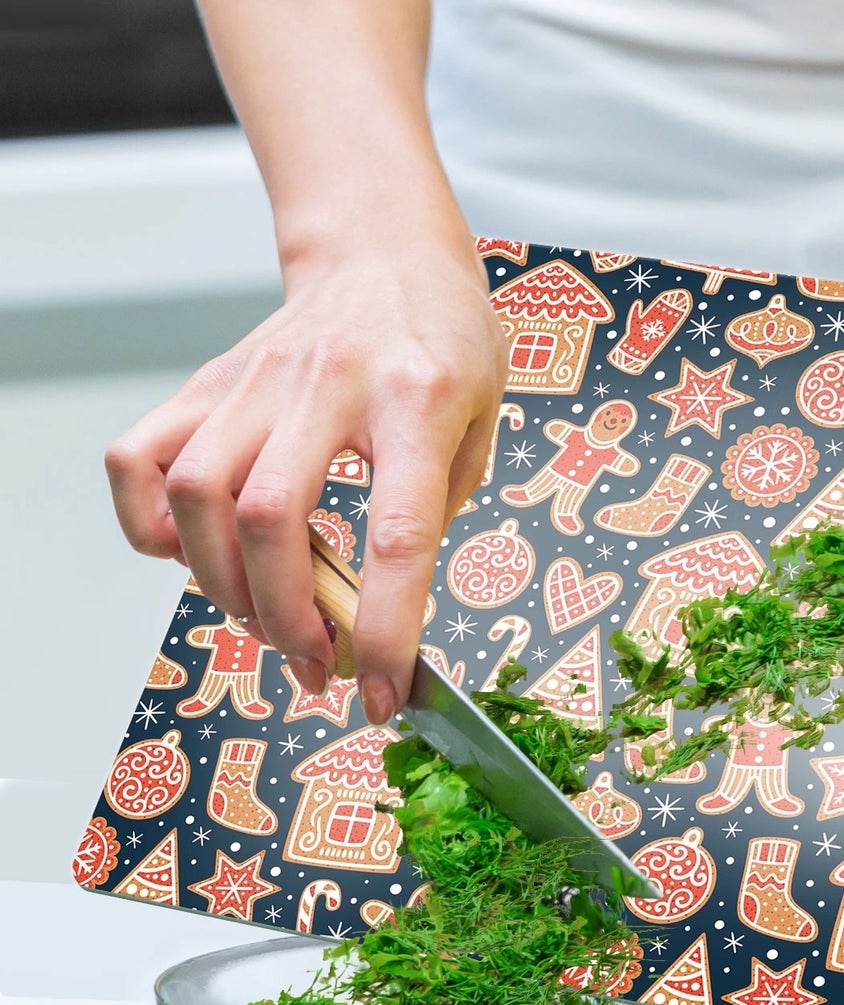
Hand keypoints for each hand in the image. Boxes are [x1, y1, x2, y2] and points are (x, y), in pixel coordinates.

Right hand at [106, 236, 507, 723]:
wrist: (385, 252)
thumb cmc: (445, 343)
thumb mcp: (482, 425)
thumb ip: (437, 510)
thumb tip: (380, 607)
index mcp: (418, 399)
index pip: (396, 532)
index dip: (384, 630)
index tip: (380, 693)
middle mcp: (327, 385)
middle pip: (269, 518)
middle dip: (287, 620)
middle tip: (316, 665)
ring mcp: (255, 380)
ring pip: (198, 496)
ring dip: (224, 586)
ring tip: (267, 618)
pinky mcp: (208, 382)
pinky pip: (141, 459)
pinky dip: (151, 524)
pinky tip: (195, 554)